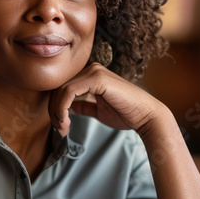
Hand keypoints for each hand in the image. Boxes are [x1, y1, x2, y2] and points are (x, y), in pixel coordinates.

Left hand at [48, 62, 166, 136]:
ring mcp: (94, 71)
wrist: (145, 116)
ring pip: (61, 89)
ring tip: (63, 128)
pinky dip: (62, 108)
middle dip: (54, 111)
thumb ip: (83, 105)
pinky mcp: (97, 78)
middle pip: (58, 87)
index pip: (62, 87)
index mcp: (91, 74)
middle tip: (59, 130)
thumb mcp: (98, 110)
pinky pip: (69, 92)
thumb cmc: (126, 114)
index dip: (55, 107)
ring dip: (57, 112)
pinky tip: (66, 121)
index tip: (60, 127)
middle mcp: (91, 69)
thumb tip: (68, 107)